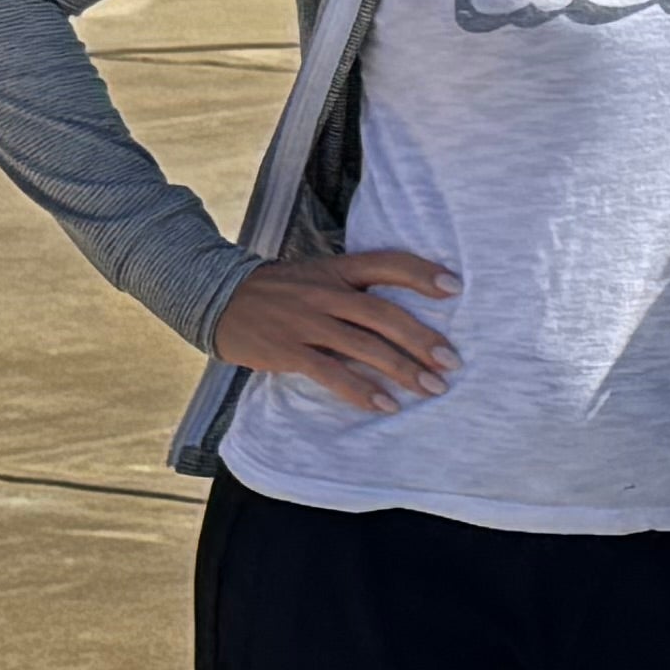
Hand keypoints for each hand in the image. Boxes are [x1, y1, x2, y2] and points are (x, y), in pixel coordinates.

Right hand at [212, 249, 457, 415]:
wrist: (214, 297)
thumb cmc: (279, 291)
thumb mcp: (316, 276)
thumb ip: (353, 288)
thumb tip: (405, 313)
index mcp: (336, 268)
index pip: (386, 263)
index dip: (421, 273)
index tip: (455, 287)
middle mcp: (324, 292)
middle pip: (383, 313)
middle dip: (422, 339)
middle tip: (452, 362)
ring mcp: (305, 321)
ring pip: (363, 346)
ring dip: (403, 370)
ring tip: (433, 388)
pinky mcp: (287, 349)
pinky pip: (331, 373)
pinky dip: (361, 391)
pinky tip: (386, 406)